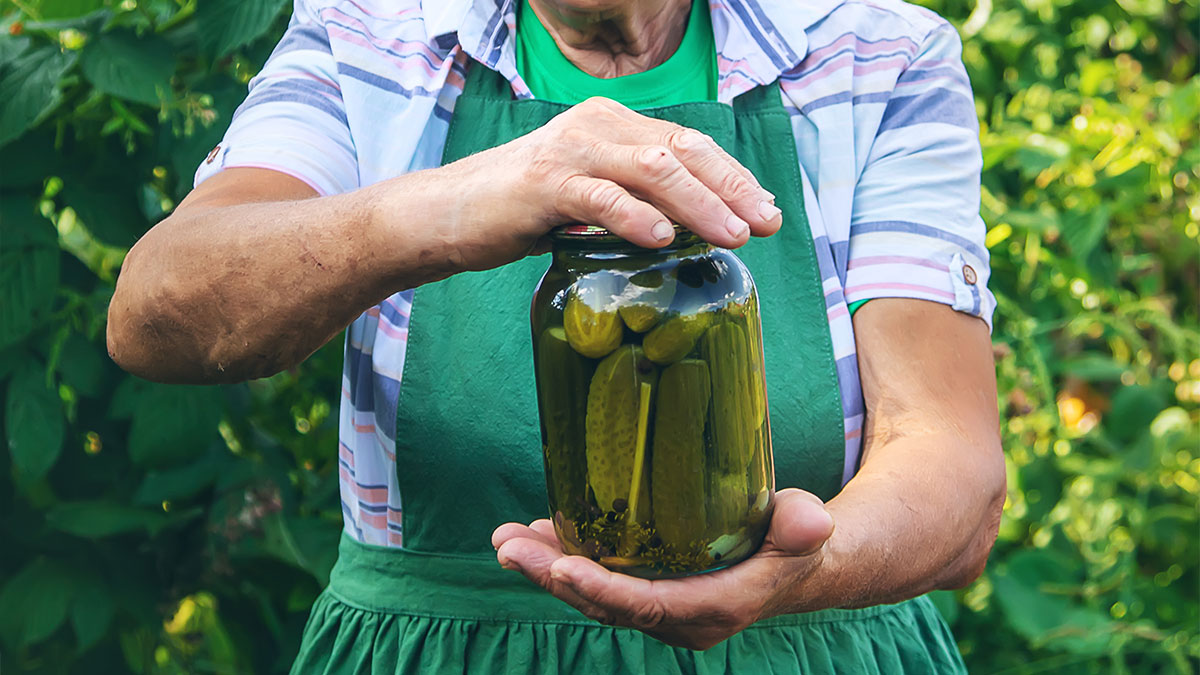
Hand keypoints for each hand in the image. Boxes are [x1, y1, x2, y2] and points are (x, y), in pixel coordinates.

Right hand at [413, 96, 782, 272]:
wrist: (449, 214)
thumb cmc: (524, 209)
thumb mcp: (591, 196)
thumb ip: (636, 199)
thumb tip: (700, 224)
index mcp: (613, 126)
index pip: (689, 145)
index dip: (734, 177)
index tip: (768, 211)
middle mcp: (597, 127)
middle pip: (682, 151)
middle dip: (731, 189)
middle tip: (764, 225)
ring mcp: (571, 151)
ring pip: (651, 169)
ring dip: (698, 203)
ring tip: (731, 234)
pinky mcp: (544, 183)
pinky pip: (600, 197)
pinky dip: (635, 217)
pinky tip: (662, 239)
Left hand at [491, 488, 834, 649]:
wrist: (794, 566)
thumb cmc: (796, 543)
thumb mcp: (804, 530)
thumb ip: (803, 526)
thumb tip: (812, 524)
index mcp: (714, 606)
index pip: (648, 606)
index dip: (602, 591)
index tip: (561, 570)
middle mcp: (678, 618)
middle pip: (606, 604)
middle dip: (552, 575)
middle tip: (507, 547)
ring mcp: (659, 608)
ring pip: (593, 595)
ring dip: (545, 568)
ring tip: (504, 539)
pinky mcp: (648, 592)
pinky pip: (598, 582)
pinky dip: (564, 560)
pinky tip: (534, 534)